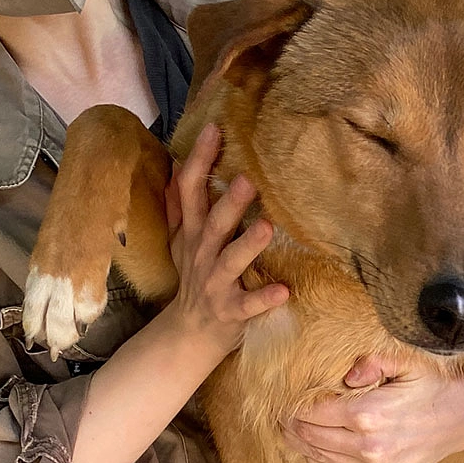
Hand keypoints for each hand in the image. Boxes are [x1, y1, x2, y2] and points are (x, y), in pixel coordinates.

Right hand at [159, 124, 288, 358]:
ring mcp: (216, 284)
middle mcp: (202, 255)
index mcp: (193, 234)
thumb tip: (178, 162)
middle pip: (214, 224)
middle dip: (230, 202)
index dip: (201, 160)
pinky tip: (285, 291)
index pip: (190, 191)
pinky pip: (249, 305)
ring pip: (231, 262)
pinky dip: (265, 299)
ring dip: (248, 246)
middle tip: (248, 178)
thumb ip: (180, 204)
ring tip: (267, 227)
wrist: (188, 334)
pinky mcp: (232, 312)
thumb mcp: (181, 240)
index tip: (215, 128)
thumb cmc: (194, 277)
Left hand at [283, 356, 463, 462]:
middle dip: (292, 426)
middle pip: (311, 438)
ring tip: (291, 432)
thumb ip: (370, 363)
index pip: (312, 414)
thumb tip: (345, 377)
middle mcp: (369, 449)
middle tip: (280, 416)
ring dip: (303, 446)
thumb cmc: (432, 385)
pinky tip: (315, 450)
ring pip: (321, 460)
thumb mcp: (404, 361)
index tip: (282, 400)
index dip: (293, 407)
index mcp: (368, 416)